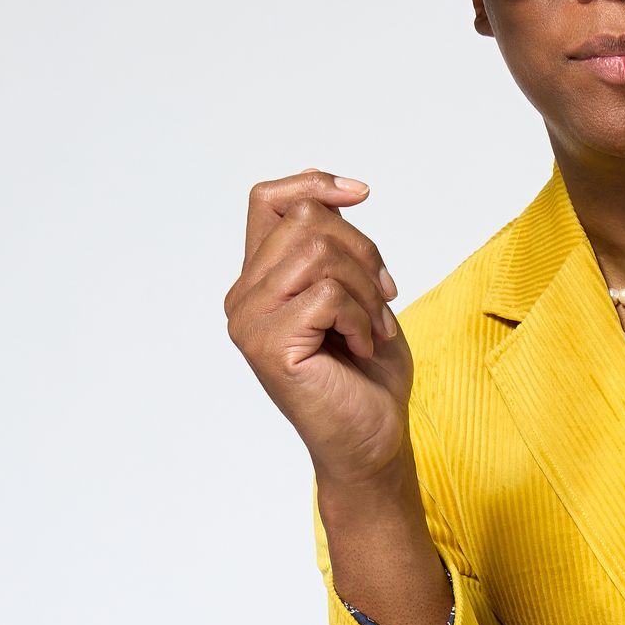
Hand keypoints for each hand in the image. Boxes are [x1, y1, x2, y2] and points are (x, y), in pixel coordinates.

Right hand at [225, 170, 411, 487]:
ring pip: (318, 254)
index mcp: (258, 280)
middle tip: (381, 297)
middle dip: (362, 251)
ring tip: (372, 326)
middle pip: (305, 220)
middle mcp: (243, 298)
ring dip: (365, 288)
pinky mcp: (268, 345)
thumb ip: (333, 243)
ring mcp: (249, 322)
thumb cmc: (366, 373)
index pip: (267, 199)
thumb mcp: (356, 290)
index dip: (313, 184)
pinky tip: (360, 347)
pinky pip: (327, 294)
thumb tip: (342, 192)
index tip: (360, 194)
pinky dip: (360, 317)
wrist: (373, 441)